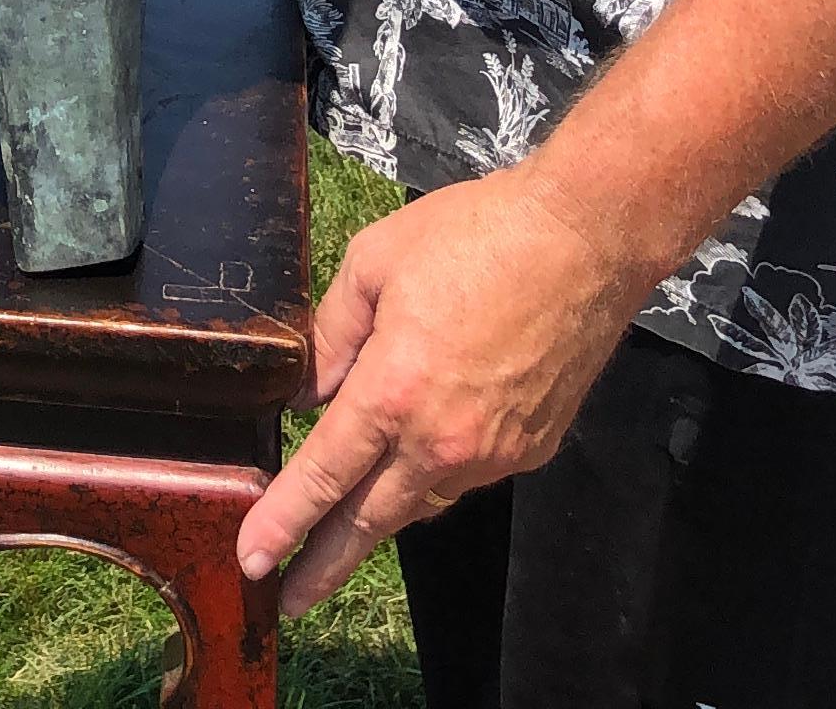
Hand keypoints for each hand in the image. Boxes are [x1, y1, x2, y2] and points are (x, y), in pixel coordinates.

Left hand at [235, 170, 653, 616]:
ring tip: (342, 537)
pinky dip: (434, 476)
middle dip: (323, 564)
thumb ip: (332, 332)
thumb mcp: (375, 261)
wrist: (584, 241)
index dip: (283, 521)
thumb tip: (308, 389)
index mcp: (393, 391)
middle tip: (289, 599)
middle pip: (370, 520)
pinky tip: (418, 460)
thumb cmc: (475, 235)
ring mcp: (493, 454)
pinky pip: (467, 476)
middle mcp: (442, 440)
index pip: (323, 473)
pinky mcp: (531, 450)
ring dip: (380, 519)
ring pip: (421, 501)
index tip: (251, 558)